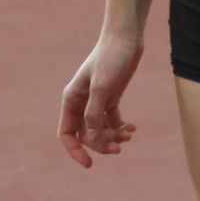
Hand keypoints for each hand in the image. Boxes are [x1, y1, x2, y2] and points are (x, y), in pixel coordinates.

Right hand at [58, 33, 142, 168]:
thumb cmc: (111, 57)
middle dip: (102, 144)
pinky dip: (121, 127)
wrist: (126, 36)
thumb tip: (91, 138)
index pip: (66, 133)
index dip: (75, 151)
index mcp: (72, 99)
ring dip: (113, 136)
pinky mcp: (111, 96)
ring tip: (129, 134)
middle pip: (86, 135)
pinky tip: (133, 127)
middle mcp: (82, 102)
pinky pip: (112, 120)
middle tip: (120, 146)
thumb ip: (95, 113)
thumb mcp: (102, 87)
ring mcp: (96, 100)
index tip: (89, 164)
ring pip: (100, 129)